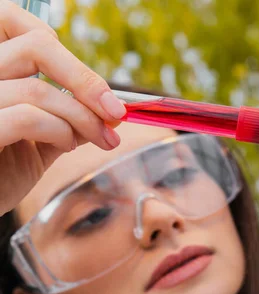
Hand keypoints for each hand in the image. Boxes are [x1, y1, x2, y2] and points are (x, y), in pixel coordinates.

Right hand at [0, 0, 125, 215]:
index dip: (66, 52)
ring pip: (38, 89)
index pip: (17, 22)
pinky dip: (60, 131)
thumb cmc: (0, 173)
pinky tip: (67, 146)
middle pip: (37, 47)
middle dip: (87, 81)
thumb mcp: (38, 141)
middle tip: (115, 112)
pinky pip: (27, 117)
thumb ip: (67, 119)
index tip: (98, 87)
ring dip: (82, 117)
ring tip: (98, 138)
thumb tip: (110, 111)